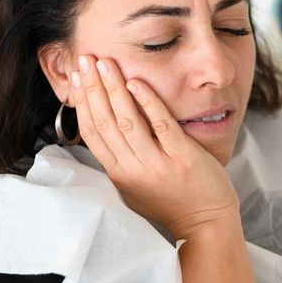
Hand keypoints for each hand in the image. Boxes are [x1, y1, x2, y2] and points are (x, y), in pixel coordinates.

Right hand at [67, 55, 238, 240]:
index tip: (76, 77)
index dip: (82, 102)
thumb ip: (119, 158)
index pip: (91, 132)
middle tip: (85, 59)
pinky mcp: (182, 158)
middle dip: (92, 87)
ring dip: (114, 89)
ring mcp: (157, 164)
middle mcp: (132, 169)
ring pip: (127, 121)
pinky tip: (137, 83)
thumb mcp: (134, 184)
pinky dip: (148, 102)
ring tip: (105, 63)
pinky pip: (161, 125)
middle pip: (105, 122)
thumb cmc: (170, 200)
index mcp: (117, 173)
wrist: (205, 223)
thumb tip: (102, 126)